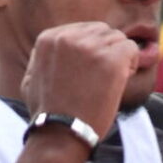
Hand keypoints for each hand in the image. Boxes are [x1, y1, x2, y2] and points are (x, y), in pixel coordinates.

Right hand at [20, 21, 140, 147]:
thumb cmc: (47, 112)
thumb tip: (55, 45)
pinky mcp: (111, 59)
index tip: (88, 72)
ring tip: (109, 82)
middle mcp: (68, 37)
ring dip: (119, 59)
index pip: (83, 29)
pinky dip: (131, 65)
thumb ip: (40, 57)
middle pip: (102, 31)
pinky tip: (120, 81)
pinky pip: (132, 49)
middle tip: (101, 77)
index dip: (92, 50)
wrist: (61, 133)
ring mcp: (91, 47)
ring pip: (118, 39)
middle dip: (106, 51)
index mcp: (49, 38)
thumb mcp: (31, 79)